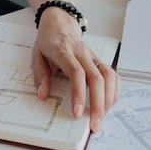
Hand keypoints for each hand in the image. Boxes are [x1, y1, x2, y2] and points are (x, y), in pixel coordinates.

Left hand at [31, 8, 119, 132]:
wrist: (59, 25)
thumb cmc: (48, 43)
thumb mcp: (36, 56)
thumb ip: (40, 76)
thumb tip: (43, 95)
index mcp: (64, 52)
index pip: (76, 73)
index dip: (79, 94)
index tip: (78, 113)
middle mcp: (82, 53)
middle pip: (97, 78)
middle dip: (98, 104)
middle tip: (94, 124)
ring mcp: (93, 56)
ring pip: (109, 76)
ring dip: (108, 100)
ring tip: (101, 117)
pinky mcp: (100, 60)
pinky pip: (113, 75)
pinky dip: (114, 91)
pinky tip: (108, 104)